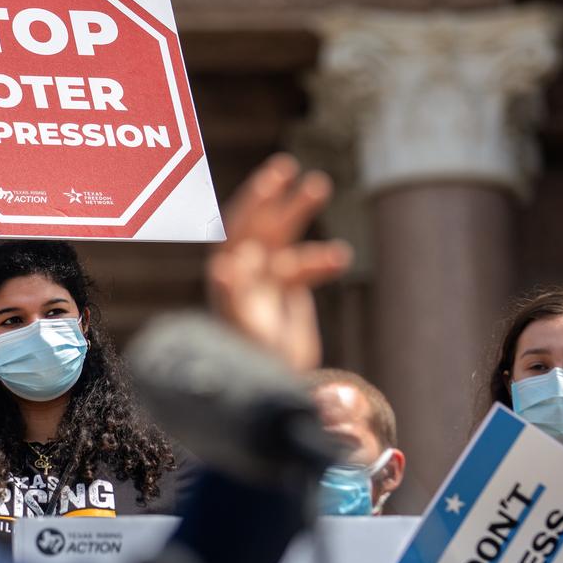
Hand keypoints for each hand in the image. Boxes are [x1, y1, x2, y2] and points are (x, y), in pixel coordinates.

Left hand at [208, 154, 350, 371]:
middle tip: (283, 170)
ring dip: (298, 211)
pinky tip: (341, 261)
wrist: (275, 392)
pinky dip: (320, 261)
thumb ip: (235, 304)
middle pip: (255, 230)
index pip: (234, 246)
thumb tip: (221, 270)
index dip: (248, 214)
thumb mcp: (246, 339)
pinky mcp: (286, 291)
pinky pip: (302, 265)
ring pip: (281, 238)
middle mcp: (245, 281)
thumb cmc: (256, 370)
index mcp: (232, 289)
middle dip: (268, 200)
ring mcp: (265, 283)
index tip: (267, 190)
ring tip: (319, 184)